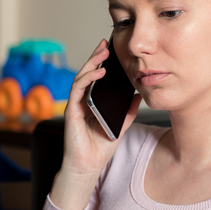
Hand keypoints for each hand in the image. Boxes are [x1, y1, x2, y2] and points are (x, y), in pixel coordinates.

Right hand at [49, 38, 140, 209]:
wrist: (88, 166)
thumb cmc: (100, 147)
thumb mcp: (121, 125)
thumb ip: (128, 110)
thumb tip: (139, 94)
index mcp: (92, 102)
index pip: (96, 77)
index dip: (102, 62)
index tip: (111, 49)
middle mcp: (82, 100)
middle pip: (88, 73)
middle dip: (96, 56)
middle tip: (106, 43)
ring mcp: (75, 104)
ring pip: (81, 77)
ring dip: (91, 63)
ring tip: (102, 52)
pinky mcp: (72, 110)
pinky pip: (78, 89)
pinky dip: (88, 78)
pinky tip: (99, 71)